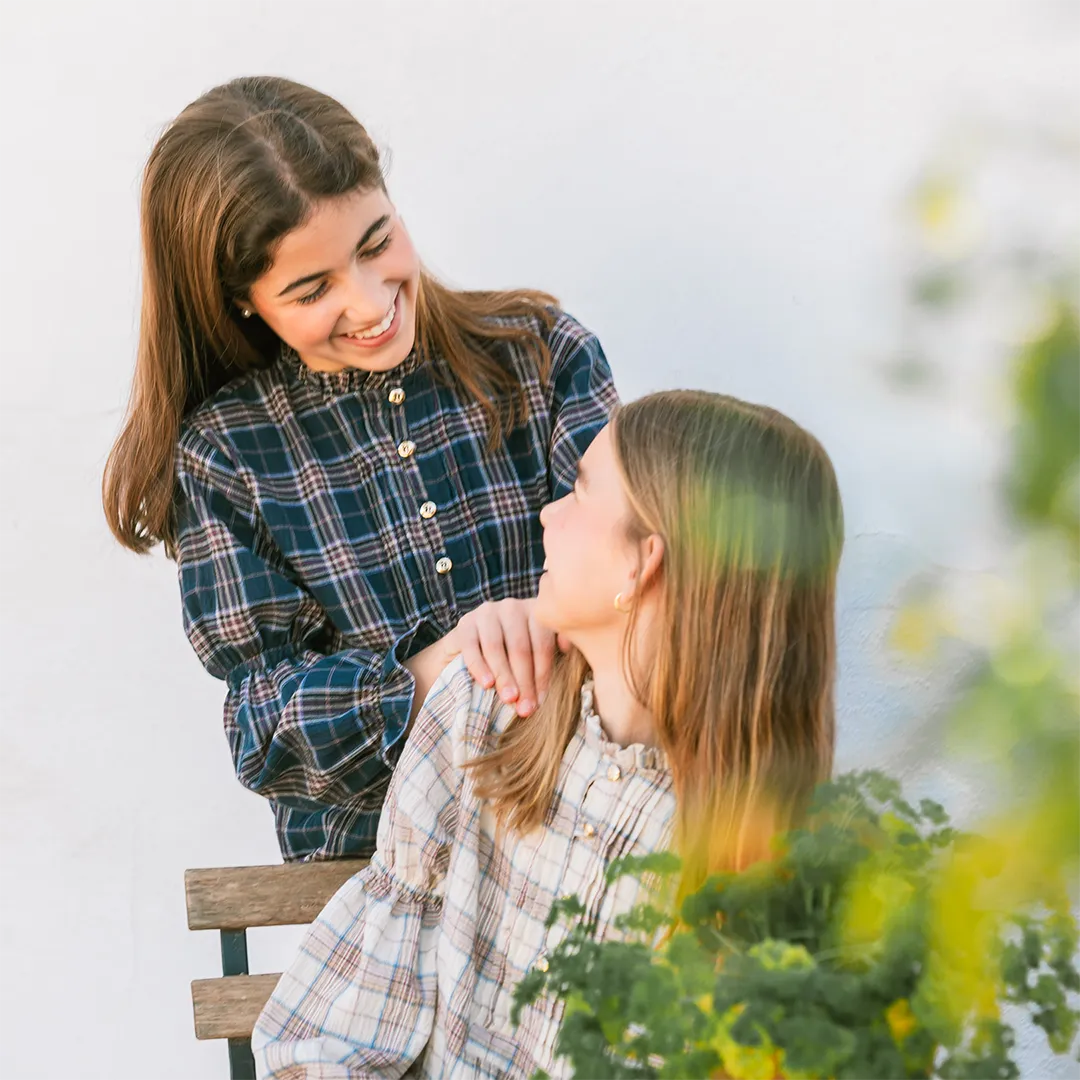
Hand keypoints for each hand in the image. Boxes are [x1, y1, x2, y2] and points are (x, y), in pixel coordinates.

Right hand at [445, 598, 554, 716]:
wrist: (468, 651)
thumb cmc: (508, 659)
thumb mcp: (531, 656)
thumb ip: (547, 657)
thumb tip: (564, 656)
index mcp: (535, 613)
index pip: (542, 643)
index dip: (542, 675)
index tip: (541, 702)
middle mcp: (512, 607)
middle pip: (521, 647)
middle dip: (524, 681)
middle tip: (525, 708)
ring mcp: (487, 613)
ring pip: (496, 646)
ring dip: (503, 676)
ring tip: (509, 699)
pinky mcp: (465, 623)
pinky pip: (472, 646)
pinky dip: (479, 666)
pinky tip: (487, 684)